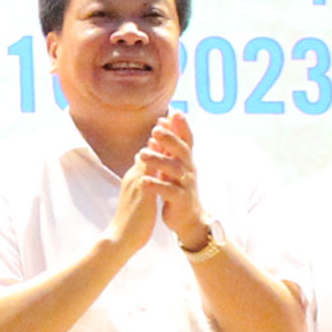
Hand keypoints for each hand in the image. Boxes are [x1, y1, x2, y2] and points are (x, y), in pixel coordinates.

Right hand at [103, 134, 160, 254]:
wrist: (120, 239)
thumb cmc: (130, 222)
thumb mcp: (136, 198)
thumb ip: (141, 185)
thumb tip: (145, 176)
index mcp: (134, 178)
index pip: (146, 154)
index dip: (156, 140)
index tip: (165, 126)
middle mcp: (134, 176)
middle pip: (147, 150)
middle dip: (159, 135)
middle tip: (168, 116)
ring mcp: (137, 182)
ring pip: (149, 156)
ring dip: (159, 141)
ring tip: (168, 126)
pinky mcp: (142, 191)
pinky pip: (151, 171)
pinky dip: (159, 158)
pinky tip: (168, 150)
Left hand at [129, 114, 208, 248]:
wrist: (188, 219)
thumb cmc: (177, 188)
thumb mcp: (174, 165)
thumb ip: (169, 146)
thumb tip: (162, 122)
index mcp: (186, 161)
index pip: (187, 140)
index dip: (182, 127)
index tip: (174, 113)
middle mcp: (189, 170)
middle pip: (182, 151)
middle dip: (170, 139)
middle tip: (156, 129)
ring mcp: (186, 185)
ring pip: (174, 170)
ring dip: (158, 160)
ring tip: (142, 154)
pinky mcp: (181, 201)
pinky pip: (169, 192)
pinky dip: (156, 186)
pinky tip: (144, 181)